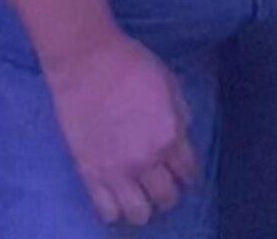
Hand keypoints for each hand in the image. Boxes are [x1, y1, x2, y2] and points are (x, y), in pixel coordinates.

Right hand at [46, 29, 197, 226]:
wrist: (88, 62)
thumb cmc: (132, 64)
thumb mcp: (169, 84)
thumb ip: (179, 115)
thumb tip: (180, 136)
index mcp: (169, 135)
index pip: (188, 171)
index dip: (188, 172)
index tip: (183, 170)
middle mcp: (146, 160)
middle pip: (166, 197)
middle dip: (169, 192)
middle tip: (162, 181)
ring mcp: (117, 171)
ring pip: (138, 214)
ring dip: (144, 206)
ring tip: (140, 193)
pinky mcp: (90, 174)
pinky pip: (106, 211)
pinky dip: (115, 210)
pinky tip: (117, 197)